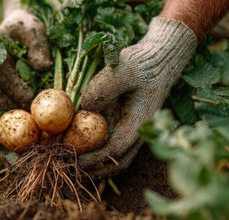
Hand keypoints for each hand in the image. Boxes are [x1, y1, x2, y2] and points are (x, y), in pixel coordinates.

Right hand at [0, 0, 51, 110]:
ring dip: (6, 105)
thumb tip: (43, 67)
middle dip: (7, 102)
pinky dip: (7, 102)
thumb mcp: (34, 29)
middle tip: (23, 114)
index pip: (2, 71)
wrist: (16, 22)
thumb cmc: (26, 24)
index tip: (28, 97)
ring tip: (22, 116)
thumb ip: (38, 46)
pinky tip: (19, 110)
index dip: (15, 86)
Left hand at [78, 17, 197, 177]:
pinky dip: (95, 147)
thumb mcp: (124, 69)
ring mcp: (130, 126)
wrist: (159, 59)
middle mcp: (136, 129)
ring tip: (71, 162)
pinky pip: (110, 140)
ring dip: (95, 161)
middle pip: (117, 160)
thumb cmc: (143, 63)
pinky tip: (77, 143)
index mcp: (140, 121)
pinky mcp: (124, 120)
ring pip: (114, 154)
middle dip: (95, 168)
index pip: (117, 148)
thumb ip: (104, 87)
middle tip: (70, 168)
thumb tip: (83, 108)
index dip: (95, 158)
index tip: (75, 160)